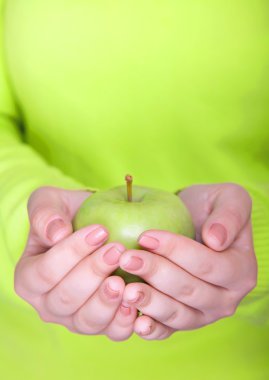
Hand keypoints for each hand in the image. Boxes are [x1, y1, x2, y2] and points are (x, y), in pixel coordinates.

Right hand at [14, 186, 136, 340]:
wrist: (94, 230)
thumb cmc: (69, 215)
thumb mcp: (50, 202)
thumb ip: (45, 214)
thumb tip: (56, 234)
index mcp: (28, 278)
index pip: (46, 271)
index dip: (73, 252)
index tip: (100, 231)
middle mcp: (48, 304)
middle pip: (66, 299)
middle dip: (93, 273)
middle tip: (117, 250)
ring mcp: (74, 319)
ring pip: (87, 321)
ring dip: (107, 301)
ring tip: (124, 278)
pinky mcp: (100, 325)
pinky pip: (111, 332)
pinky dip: (123, 322)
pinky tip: (135, 303)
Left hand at [118, 183, 256, 339]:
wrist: (192, 221)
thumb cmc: (208, 207)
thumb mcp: (228, 198)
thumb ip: (230, 215)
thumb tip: (216, 241)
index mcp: (241, 270)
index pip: (209, 265)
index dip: (177, 251)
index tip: (146, 235)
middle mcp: (226, 298)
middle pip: (190, 291)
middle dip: (156, 274)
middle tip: (127, 259)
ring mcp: (204, 313)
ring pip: (178, 315)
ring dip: (150, 303)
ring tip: (125, 290)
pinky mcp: (183, 320)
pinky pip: (169, 331)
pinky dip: (152, 330)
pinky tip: (135, 323)